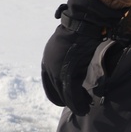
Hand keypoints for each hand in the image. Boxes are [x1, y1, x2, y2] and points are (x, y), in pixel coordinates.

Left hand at [41, 0, 125, 115]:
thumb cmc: (78, 30)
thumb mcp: (66, 46)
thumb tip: (74, 66)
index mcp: (46, 61)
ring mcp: (57, 70)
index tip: (64, 99)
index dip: (57, 93)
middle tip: (77, 106)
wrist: (82, 22)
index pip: (49, 84)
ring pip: (63, 93)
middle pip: (55, 90)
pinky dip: (77, 101)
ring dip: (73, 103)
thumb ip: (66, 59)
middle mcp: (48, 67)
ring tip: (83, 109)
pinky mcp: (68, 72)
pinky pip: (71, 92)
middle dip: (66, 100)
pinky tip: (84, 106)